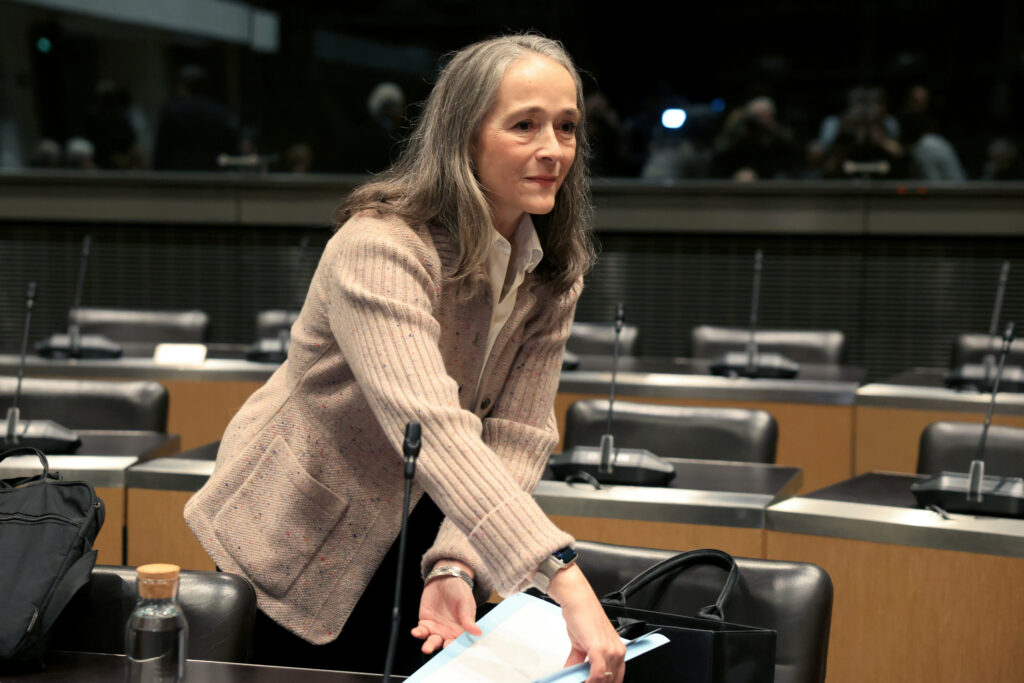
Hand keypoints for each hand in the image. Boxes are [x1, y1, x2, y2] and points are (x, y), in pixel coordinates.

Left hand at [411, 561, 481, 653]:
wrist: (445, 577)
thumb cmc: (459, 589)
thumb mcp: (466, 602)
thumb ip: (468, 618)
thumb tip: (478, 632)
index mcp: (462, 630)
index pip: (460, 642)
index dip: (458, 647)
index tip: (456, 648)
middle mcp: (449, 632)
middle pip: (445, 645)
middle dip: (443, 650)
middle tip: (442, 649)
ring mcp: (436, 628)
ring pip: (432, 641)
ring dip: (429, 646)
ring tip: (426, 648)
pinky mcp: (425, 622)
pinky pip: (421, 631)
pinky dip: (418, 633)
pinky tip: (416, 632)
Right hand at [547, 564, 625, 682]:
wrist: (577, 601)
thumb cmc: (582, 617)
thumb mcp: (581, 645)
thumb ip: (579, 662)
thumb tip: (573, 675)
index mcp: (617, 651)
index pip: (616, 678)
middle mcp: (617, 651)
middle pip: (611, 680)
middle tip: (582, 682)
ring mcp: (609, 651)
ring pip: (605, 679)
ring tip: (578, 681)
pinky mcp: (599, 649)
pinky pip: (598, 674)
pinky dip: (590, 681)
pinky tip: (583, 682)